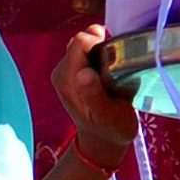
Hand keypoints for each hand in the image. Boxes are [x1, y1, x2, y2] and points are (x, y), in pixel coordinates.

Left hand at [52, 26, 136, 164]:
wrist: (104, 139)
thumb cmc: (111, 128)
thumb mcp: (107, 116)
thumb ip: (94, 95)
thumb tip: (84, 73)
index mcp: (67, 79)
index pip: (81, 42)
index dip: (101, 43)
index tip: (116, 58)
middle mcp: (62, 70)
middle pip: (83, 39)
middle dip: (102, 46)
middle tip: (117, 67)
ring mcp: (67, 69)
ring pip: (86, 43)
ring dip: (103, 51)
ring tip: (115, 70)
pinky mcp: (75, 70)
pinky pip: (88, 51)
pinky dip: (102, 55)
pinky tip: (111, 71)